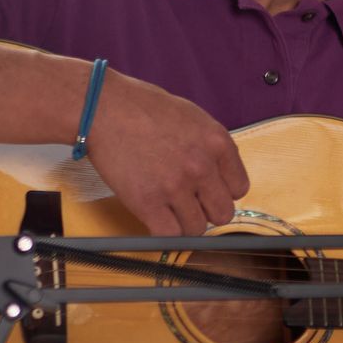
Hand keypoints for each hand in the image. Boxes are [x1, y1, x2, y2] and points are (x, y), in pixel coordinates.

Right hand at [84, 69, 250, 235]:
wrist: (102, 107)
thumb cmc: (143, 108)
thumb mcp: (193, 118)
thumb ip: (211, 148)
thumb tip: (220, 176)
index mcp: (217, 143)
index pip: (239, 189)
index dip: (221, 191)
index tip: (206, 189)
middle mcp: (201, 166)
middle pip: (223, 213)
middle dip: (206, 210)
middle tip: (188, 201)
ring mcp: (175, 186)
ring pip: (196, 228)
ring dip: (183, 222)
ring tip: (168, 206)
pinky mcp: (147, 202)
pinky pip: (169, 234)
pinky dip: (163, 230)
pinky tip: (154, 215)